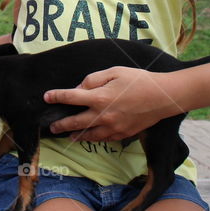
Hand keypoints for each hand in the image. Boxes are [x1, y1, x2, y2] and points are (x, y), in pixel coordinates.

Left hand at [43, 67, 179, 141]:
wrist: (163, 97)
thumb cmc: (139, 80)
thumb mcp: (114, 72)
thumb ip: (93, 79)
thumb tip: (79, 88)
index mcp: (99, 97)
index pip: (70, 97)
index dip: (56, 96)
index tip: (47, 97)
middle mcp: (103, 115)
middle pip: (75, 122)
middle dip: (61, 124)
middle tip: (52, 127)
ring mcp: (113, 127)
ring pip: (89, 135)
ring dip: (76, 135)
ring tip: (69, 136)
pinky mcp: (122, 134)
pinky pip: (104, 138)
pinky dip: (95, 137)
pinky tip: (91, 136)